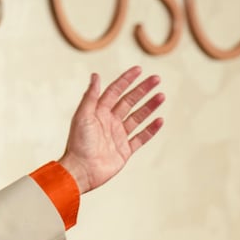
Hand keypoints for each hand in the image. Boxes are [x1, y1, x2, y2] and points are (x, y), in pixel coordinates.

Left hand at [57, 66, 166, 193]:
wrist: (81, 171)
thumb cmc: (78, 144)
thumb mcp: (82, 116)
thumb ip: (90, 96)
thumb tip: (95, 75)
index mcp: (98, 113)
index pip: (115, 92)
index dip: (126, 80)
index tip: (139, 69)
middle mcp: (109, 123)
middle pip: (129, 102)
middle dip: (142, 90)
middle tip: (157, 79)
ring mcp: (118, 136)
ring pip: (137, 117)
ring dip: (149, 106)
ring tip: (161, 95)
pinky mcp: (124, 151)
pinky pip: (141, 138)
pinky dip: (151, 129)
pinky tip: (160, 120)